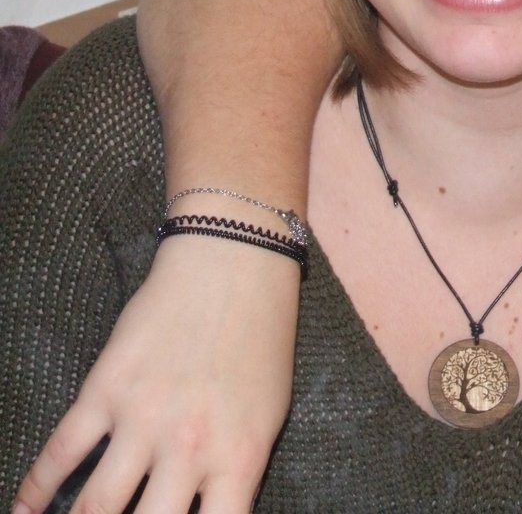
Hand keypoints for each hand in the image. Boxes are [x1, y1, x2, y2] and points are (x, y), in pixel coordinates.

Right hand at [13, 235, 299, 513]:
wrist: (234, 263)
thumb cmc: (261, 340)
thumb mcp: (268, 414)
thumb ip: (235, 471)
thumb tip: (207, 513)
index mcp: (239, 456)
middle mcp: (190, 447)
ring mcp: (143, 419)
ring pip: (95, 509)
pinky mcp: (104, 390)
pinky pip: (60, 454)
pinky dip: (34, 492)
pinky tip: (24, 513)